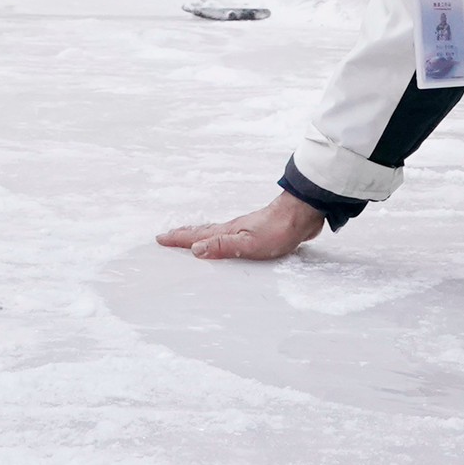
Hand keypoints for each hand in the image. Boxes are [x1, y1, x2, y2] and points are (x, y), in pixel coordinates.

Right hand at [158, 189, 325, 260]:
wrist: (303, 214)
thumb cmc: (278, 230)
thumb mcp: (248, 243)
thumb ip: (223, 246)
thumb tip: (195, 250)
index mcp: (228, 231)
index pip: (198, 236)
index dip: (179, 239)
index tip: (161, 238)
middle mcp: (233, 228)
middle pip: (203, 231)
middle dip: (184, 235)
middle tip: (168, 236)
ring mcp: (245, 229)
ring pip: (216, 232)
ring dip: (200, 235)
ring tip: (192, 238)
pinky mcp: (258, 232)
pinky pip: (230, 236)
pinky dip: (219, 238)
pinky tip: (227, 240)